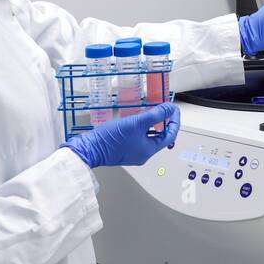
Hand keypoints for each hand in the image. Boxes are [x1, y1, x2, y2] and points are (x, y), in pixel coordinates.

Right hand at [62, 103, 179, 168]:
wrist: (89, 149)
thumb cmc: (111, 138)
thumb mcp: (136, 123)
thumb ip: (155, 115)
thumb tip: (169, 109)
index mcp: (149, 150)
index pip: (170, 136)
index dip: (174, 121)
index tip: (173, 109)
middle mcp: (143, 154)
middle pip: (160, 137)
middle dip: (164, 122)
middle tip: (164, 109)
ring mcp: (133, 153)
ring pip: (148, 137)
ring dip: (152, 125)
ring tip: (151, 112)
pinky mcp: (124, 150)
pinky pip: (138, 138)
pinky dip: (141, 128)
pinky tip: (136, 120)